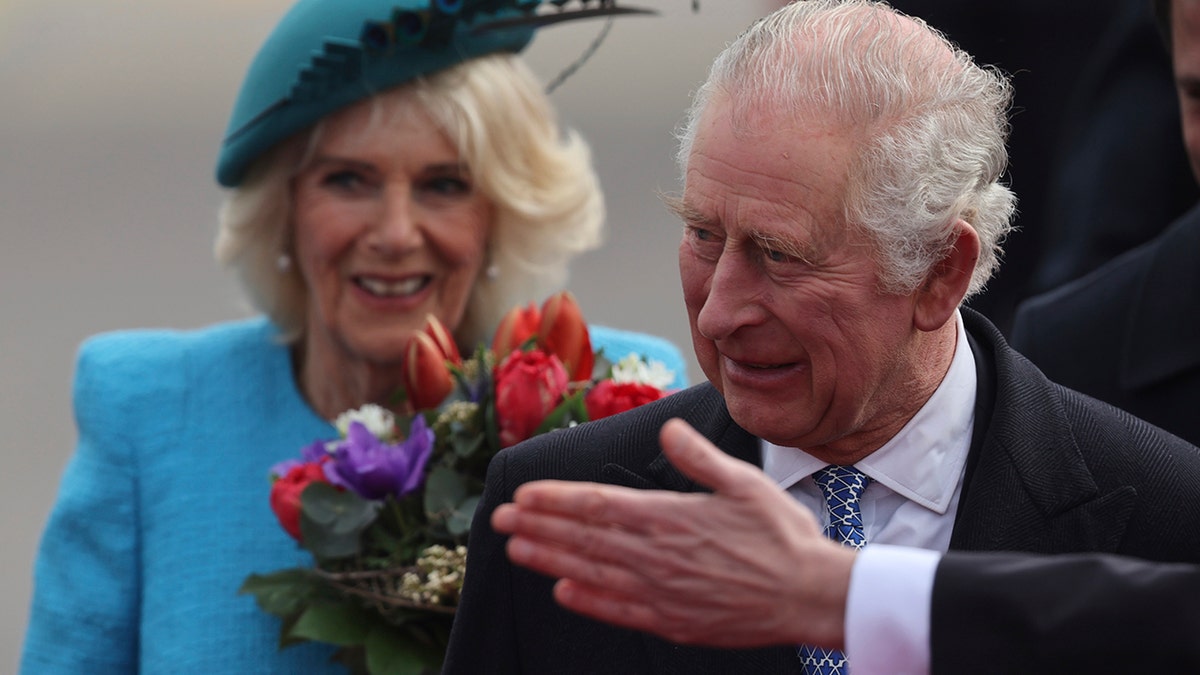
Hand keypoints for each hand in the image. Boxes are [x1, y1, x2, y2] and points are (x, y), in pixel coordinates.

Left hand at [491, 417, 854, 648]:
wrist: (810, 595)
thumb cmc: (782, 536)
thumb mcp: (745, 482)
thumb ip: (699, 457)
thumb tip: (668, 427)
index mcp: (671, 515)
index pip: (597, 504)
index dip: (556, 500)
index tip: (523, 495)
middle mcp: (658, 554)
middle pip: (584, 538)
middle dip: (538, 528)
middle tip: (499, 521)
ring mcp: (662, 591)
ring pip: (592, 573)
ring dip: (550, 561)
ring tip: (516, 551)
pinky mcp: (673, 620)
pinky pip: (619, 610)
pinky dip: (588, 601)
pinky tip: (562, 593)